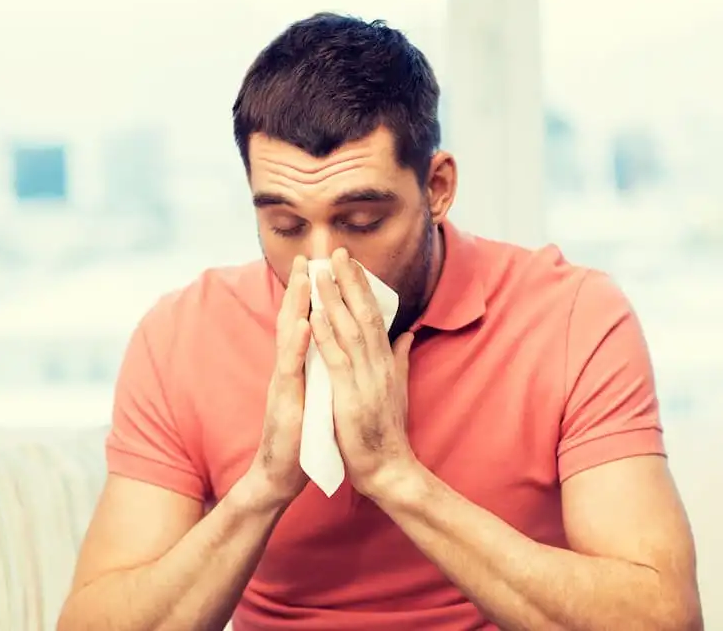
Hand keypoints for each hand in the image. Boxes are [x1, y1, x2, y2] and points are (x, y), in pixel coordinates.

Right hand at [247, 255, 311, 506]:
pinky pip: (290, 369)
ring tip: (305, 278)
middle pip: (292, 320)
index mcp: (298, 367)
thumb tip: (333, 353)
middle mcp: (287, 369)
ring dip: (296, 306)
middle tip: (306, 257)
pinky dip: (297, 346)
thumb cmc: (300, 435)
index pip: (304, 324)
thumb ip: (322, 372)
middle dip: (299, 288)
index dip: (311, 296)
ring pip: (288, 337)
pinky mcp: (285, 401)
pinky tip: (305, 326)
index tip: (320, 266)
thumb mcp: (316, 397)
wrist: (280, 474)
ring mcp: (283, 383)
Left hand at [309, 248, 417, 498]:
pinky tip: (315, 315)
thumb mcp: (397, 389)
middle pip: (365, 313)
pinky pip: (337, 360)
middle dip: (350, 281)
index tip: (350, 262)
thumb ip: (401, 359)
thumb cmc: (387, 432)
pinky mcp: (351, 396)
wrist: (390, 470)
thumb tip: (407, 335)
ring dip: (335, 299)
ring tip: (322, 271)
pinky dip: (326, 336)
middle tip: (337, 251)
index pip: (374, 316)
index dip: (362, 287)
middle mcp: (379, 364)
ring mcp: (366, 378)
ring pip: (350, 330)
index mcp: (386, 361)